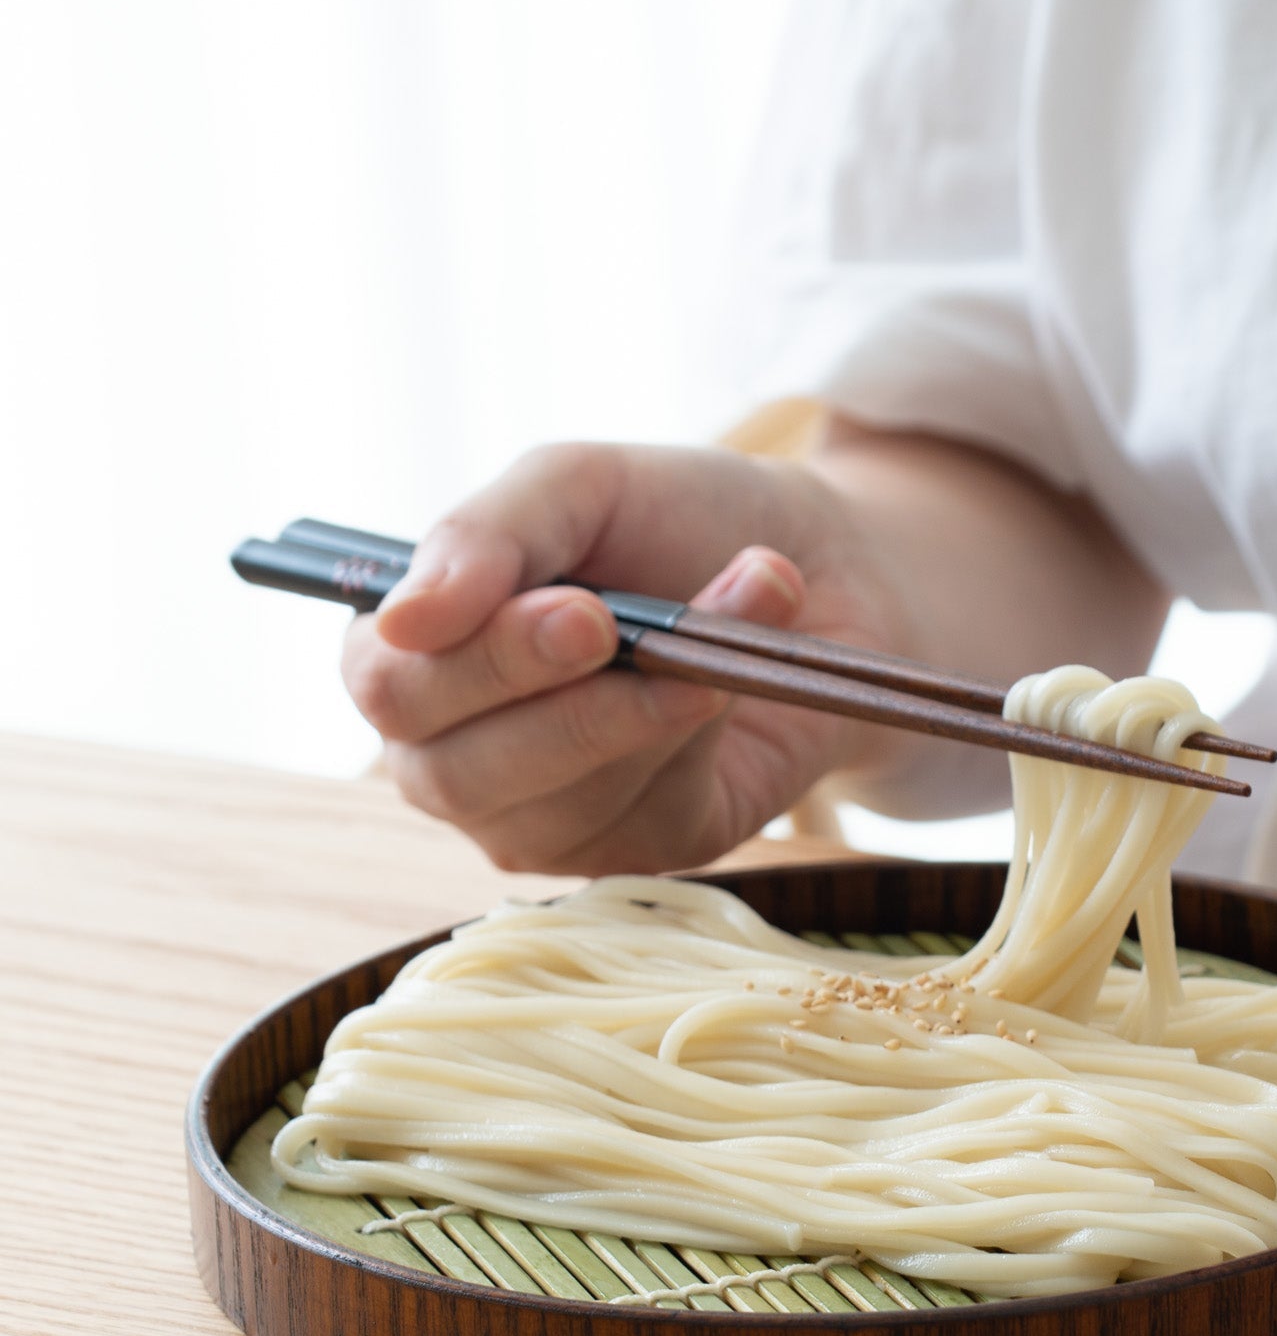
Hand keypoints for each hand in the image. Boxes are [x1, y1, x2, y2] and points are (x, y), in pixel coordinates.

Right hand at [341, 442, 917, 873]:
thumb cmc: (677, 521)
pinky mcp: (643, 850)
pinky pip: (647, 822)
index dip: (480, 660)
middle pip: (453, 775)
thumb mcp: (582, 485)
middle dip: (562, 707)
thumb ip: (487, 532)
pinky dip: (698, 744)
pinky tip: (734, 681)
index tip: (581, 612)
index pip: (391, 688)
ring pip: (558, 809)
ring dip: (653, 712)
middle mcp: (457, 753)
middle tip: (639, 634)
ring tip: (733, 617)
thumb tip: (405, 619)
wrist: (826, 569)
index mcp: (417, 655)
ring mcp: (546, 819)